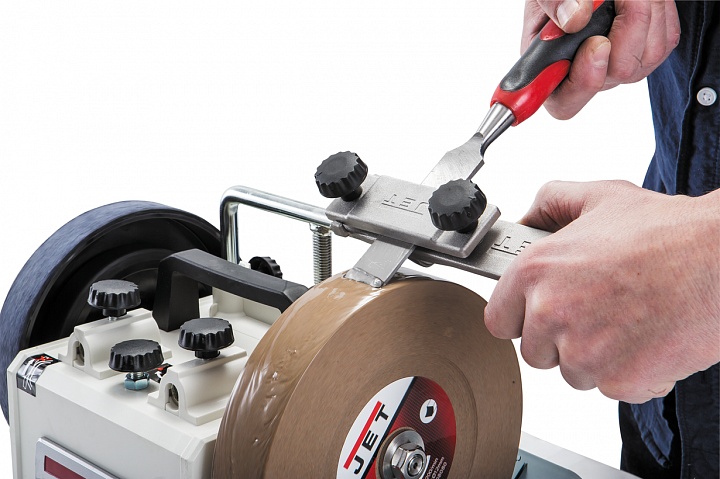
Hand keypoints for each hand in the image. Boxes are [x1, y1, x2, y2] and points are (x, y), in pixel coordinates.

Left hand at [484, 180, 719, 402]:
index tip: (534, 314)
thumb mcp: (599, 198)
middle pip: (534, 352)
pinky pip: (612, 387)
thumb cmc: (667, 233)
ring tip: (626, 319)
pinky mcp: (619, 380)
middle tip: (595, 311)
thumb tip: (529, 218)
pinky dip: (630, 372)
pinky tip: (647, 338)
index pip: (497, 319)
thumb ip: (552, 203)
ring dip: (594, 356)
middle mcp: (551, 312)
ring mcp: (584, 351)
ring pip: (573, 372)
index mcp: (536, 271)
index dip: (519, 317)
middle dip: (559, 339)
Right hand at [522, 0, 680, 118]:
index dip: (584, 80)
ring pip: (648, 56)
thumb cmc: (560, 0)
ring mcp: (617, 68)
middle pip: (618, 72)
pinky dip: (660, 13)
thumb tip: (574, 19)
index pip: (566, 100)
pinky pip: (665, 42)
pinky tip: (643, 1)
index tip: (596, 44)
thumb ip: (552, 5)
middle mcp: (586, 75)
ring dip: (646, 14)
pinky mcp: (645, 54)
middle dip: (628, 26)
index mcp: (550, 71)